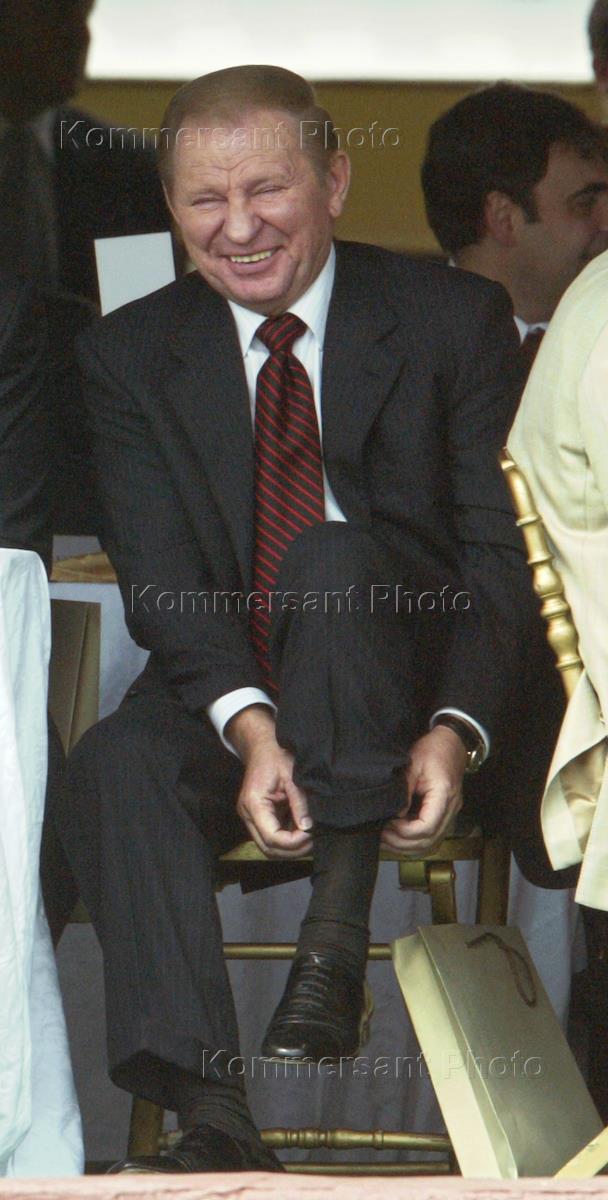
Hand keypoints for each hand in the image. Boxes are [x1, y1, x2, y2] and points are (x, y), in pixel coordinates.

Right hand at [227, 705, 312, 857]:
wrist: (262, 745)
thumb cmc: (276, 755)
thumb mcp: (293, 776)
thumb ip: (300, 803)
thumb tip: (309, 828)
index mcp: (254, 803)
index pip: (272, 837)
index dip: (294, 842)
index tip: (312, 833)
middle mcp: (247, 814)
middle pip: (268, 848)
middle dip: (293, 850)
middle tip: (314, 840)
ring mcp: (250, 817)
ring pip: (268, 846)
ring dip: (290, 848)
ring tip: (310, 837)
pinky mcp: (257, 816)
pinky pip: (271, 836)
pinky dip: (287, 839)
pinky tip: (302, 831)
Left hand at [381, 725, 465, 853]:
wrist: (452, 743)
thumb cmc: (433, 749)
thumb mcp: (413, 763)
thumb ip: (404, 789)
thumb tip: (396, 814)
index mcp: (444, 794)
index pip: (427, 826)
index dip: (405, 831)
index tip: (388, 824)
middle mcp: (451, 808)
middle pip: (429, 840)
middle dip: (403, 843)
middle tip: (382, 837)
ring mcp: (451, 813)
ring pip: (432, 844)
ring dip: (409, 847)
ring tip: (387, 841)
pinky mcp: (446, 814)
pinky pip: (433, 837)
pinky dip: (416, 842)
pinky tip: (400, 838)